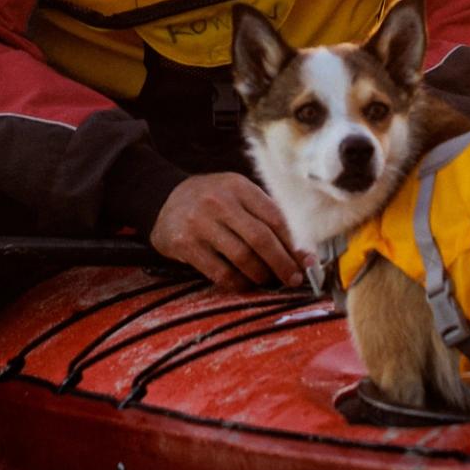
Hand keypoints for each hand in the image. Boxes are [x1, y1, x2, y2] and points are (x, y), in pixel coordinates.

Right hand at [148, 172, 303, 292]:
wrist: (162, 199)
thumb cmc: (210, 200)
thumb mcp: (235, 194)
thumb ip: (262, 214)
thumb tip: (298, 248)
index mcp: (238, 186)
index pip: (274, 217)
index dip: (294, 242)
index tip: (307, 261)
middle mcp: (219, 202)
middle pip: (261, 239)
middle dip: (282, 263)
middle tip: (293, 278)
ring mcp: (200, 223)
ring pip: (242, 258)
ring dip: (261, 275)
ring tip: (268, 280)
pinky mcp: (185, 245)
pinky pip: (220, 272)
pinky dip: (238, 283)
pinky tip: (244, 283)